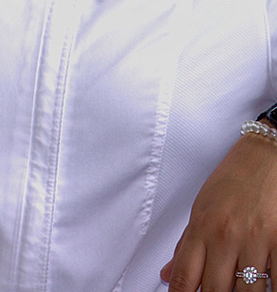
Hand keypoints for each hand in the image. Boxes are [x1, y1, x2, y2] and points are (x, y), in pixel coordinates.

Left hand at [161, 133, 276, 291]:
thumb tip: (167, 275)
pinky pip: (276, 283)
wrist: (266, 154)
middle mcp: (226, 235)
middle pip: (214, 291)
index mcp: (203, 226)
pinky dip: (270, 288)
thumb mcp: (203, 206)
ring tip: (238, 286)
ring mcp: (255, 240)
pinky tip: (264, 285)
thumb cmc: (236, 177)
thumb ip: (186, 244)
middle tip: (216, 291)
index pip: (184, 276)